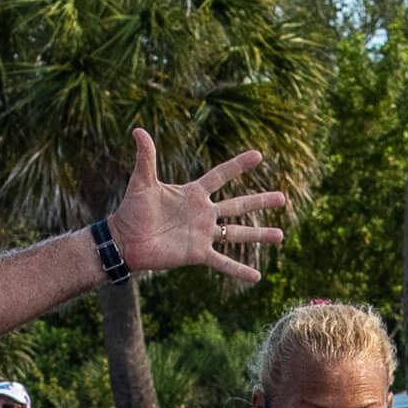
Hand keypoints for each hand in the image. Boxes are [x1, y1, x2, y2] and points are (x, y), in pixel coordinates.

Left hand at [107, 127, 287, 283]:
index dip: (238, 166)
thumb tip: (138, 130)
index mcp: (193, 194)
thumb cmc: (131, 210)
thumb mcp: (141, 182)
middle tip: (282, 198)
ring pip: (237, 233)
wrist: (125, 241)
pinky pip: (223, 262)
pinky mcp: (197, 254)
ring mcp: (202, 234)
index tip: (258, 156)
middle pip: (238, 205)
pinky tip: (257, 277)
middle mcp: (203, 213)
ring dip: (259, 234)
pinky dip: (239, 270)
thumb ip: (146, 157)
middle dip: (260, 201)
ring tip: (281, 235)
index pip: (220, 175)